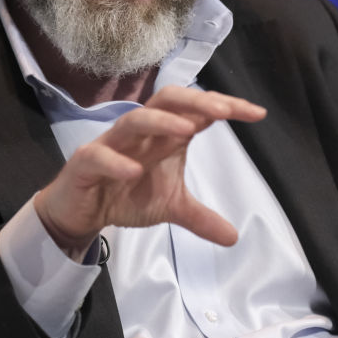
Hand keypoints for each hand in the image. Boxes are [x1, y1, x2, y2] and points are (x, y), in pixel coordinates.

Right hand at [33, 85, 266, 260]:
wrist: (80, 212)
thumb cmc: (125, 195)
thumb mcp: (170, 207)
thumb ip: (201, 216)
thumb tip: (234, 237)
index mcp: (162, 134)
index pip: (195, 110)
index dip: (225, 107)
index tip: (257, 113)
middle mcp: (139, 132)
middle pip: (166, 100)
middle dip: (195, 102)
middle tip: (224, 111)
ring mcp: (111, 143)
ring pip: (134, 120)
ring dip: (161, 122)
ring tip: (187, 131)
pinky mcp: (86, 162)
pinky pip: (99, 155)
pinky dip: (116, 161)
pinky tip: (134, 172)